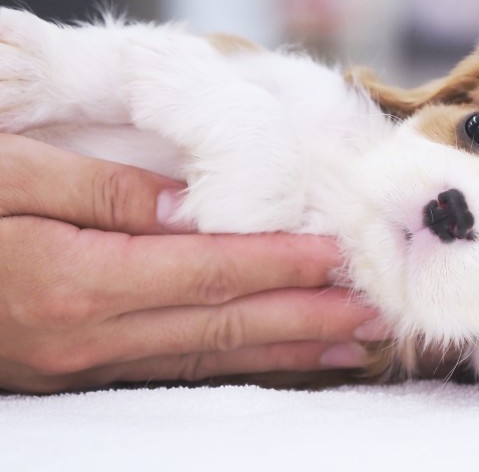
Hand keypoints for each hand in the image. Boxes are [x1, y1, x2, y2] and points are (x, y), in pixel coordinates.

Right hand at [0, 134, 386, 392]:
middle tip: (375, 314)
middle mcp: (89, 334)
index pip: (208, 272)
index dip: (279, 264)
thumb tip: (187, 204)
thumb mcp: (3, 174)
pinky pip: (174, 370)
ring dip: (286, 350)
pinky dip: (236, 364)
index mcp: (74, 279)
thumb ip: (100, 190)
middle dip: (307, 318)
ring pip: (208, 358)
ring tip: (351, 345)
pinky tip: (275, 359)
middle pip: (223, 325)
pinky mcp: (79, 370)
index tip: (337, 255)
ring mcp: (84, 363)